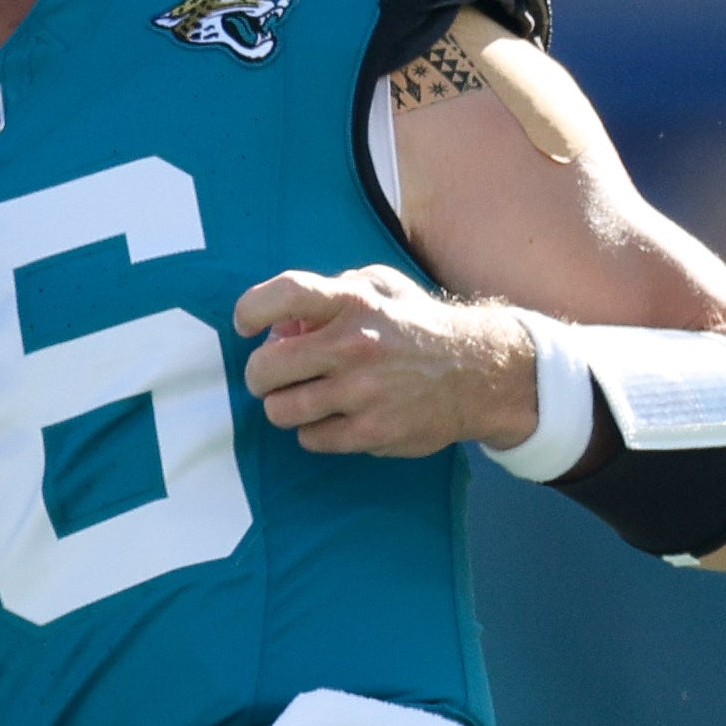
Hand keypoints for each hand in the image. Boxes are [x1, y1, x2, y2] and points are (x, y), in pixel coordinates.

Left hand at [232, 265, 538, 456]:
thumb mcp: (381, 287)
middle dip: (261, 374)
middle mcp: (355, 345)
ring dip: (285, 405)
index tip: (246, 325)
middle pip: (264, 368)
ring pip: (280, 410)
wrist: (479, 372)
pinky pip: (310, 439)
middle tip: (275, 374)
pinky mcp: (372, 431)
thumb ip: (330, 291)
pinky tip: (335, 417)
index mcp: (354, 301)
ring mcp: (363, 392)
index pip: (283, 295)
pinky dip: (314, 430)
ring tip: (305, 397)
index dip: (250, 310)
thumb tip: (282, 323)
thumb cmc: (416, 326)